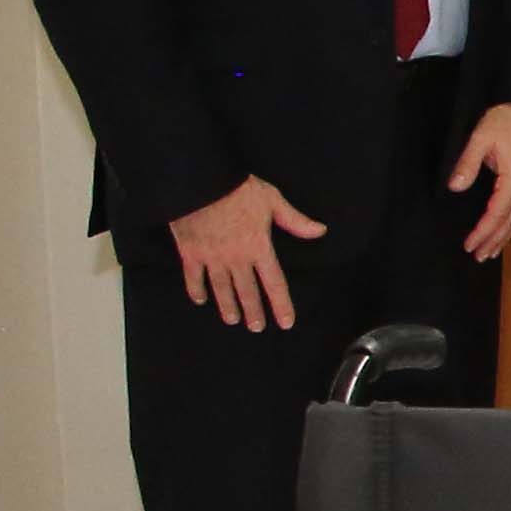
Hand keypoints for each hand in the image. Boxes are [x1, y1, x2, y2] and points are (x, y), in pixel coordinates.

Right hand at [167, 174, 327, 330]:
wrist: (200, 182)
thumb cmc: (238, 189)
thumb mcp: (272, 200)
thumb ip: (295, 220)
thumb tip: (320, 231)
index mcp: (259, 248)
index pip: (275, 283)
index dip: (281, 305)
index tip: (286, 322)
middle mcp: (236, 258)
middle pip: (247, 291)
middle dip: (253, 311)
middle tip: (257, 327)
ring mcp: (212, 257)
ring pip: (221, 288)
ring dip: (228, 305)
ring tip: (232, 320)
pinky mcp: (190, 252)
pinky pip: (193, 277)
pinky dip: (196, 290)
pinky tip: (200, 300)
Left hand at [448, 103, 510, 260]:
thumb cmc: (508, 118)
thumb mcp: (480, 137)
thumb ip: (468, 163)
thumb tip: (455, 187)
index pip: (497, 213)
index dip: (483, 231)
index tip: (470, 245)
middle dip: (495, 241)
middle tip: (480, 256)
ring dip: (505, 236)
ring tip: (492, 250)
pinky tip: (507, 228)